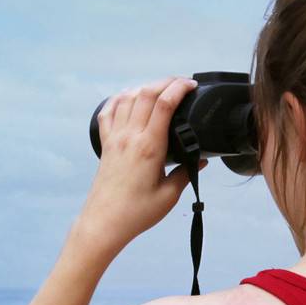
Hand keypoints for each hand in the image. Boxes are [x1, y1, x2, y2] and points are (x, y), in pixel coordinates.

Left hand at [71, 76, 206, 259]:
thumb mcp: (169, 195)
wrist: (104, 223)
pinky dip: (119, 99)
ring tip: (161, 89)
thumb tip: (201, 160)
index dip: (179, 88)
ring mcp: (115, 139)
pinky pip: (108, 112)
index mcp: (149, 147)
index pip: (164, 104)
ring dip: (146, 87)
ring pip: (128, 98)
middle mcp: (130, 137)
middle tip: (182, 84)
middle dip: (166, 82)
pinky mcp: (106, 145)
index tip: (192, 86)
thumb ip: (186, 173)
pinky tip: (128, 97)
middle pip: (146, 93)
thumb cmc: (136, 213)